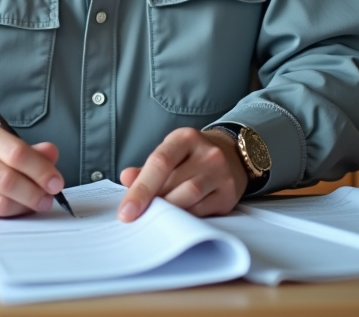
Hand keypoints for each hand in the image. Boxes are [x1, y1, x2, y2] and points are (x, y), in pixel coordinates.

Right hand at [0, 119, 64, 218]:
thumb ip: (31, 150)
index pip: (16, 153)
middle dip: (35, 192)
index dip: (41, 170)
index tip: (56, 181)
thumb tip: (51, 154)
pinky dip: (10, 213)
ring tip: (37, 202)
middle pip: (8, 180)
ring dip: (25, 206)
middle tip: (49, 197)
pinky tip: (17, 207)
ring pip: (0, 202)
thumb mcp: (6, 142)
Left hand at [117, 127, 247, 221]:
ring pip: (188, 197)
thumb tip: (126, 179)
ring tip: (154, 217)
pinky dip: (184, 218)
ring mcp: (221, 174)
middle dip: (151, 203)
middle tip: (136, 218)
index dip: (140, 188)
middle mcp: (207, 153)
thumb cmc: (192, 156)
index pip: (160, 162)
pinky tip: (175, 220)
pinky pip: (202, 211)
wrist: (232, 155)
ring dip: (167, 211)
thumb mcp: (169, 152)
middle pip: (173, 182)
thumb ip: (147, 168)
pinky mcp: (228, 195)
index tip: (126, 211)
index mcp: (186, 138)